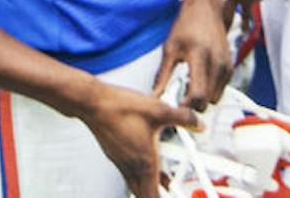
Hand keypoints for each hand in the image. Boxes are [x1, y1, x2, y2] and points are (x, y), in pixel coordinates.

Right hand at [78, 81, 199, 196]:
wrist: (92, 101)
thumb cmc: (119, 107)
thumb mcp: (158, 110)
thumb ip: (182, 118)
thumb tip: (197, 123)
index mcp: (144, 162)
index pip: (152, 197)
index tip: (173, 196)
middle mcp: (130, 165)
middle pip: (143, 194)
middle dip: (157, 195)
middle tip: (170, 190)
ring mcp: (120, 160)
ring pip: (135, 182)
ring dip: (149, 183)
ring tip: (164, 177)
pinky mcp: (113, 152)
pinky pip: (128, 169)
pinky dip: (140, 170)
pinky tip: (145, 154)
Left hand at [152, 0, 229, 110]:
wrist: (205, 8)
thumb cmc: (185, 26)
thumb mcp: (169, 48)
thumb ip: (163, 75)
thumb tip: (155, 96)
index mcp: (199, 57)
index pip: (198, 94)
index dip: (187, 105)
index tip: (177, 105)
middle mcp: (217, 63)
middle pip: (208, 101)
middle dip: (195, 102)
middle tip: (181, 93)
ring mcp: (227, 65)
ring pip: (216, 97)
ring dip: (203, 96)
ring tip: (189, 82)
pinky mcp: (231, 66)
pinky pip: (222, 88)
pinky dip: (211, 88)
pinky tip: (199, 76)